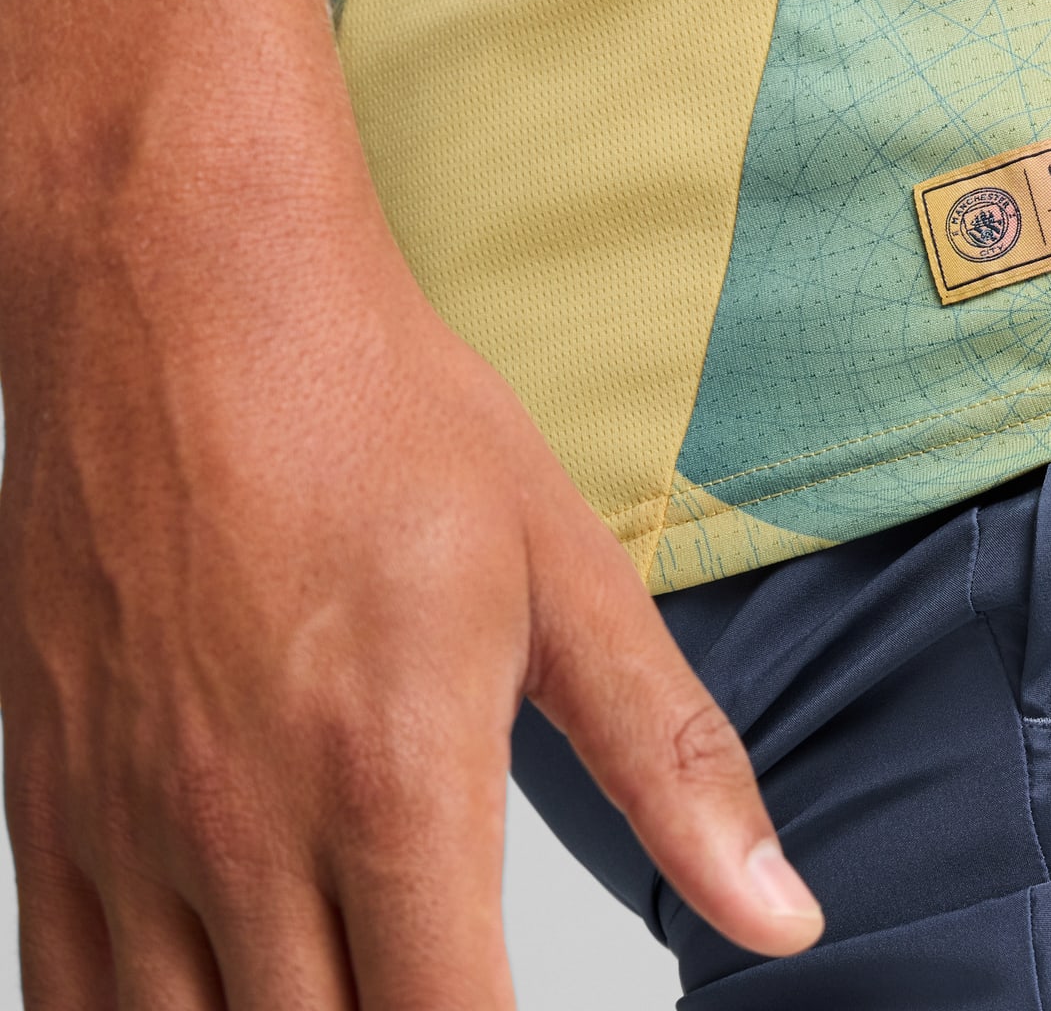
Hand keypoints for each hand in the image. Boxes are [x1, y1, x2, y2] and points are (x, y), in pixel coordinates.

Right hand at [0, 195, 820, 1007]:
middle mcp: (244, 829)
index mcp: (395, 775)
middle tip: (455, 989)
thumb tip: (783, 918)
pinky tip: (236, 1000)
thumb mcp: (565, 570)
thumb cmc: (381, 417)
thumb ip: (670, 760)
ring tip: (366, 989)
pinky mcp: (46, 808)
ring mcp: (124, 830)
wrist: (188, 302)